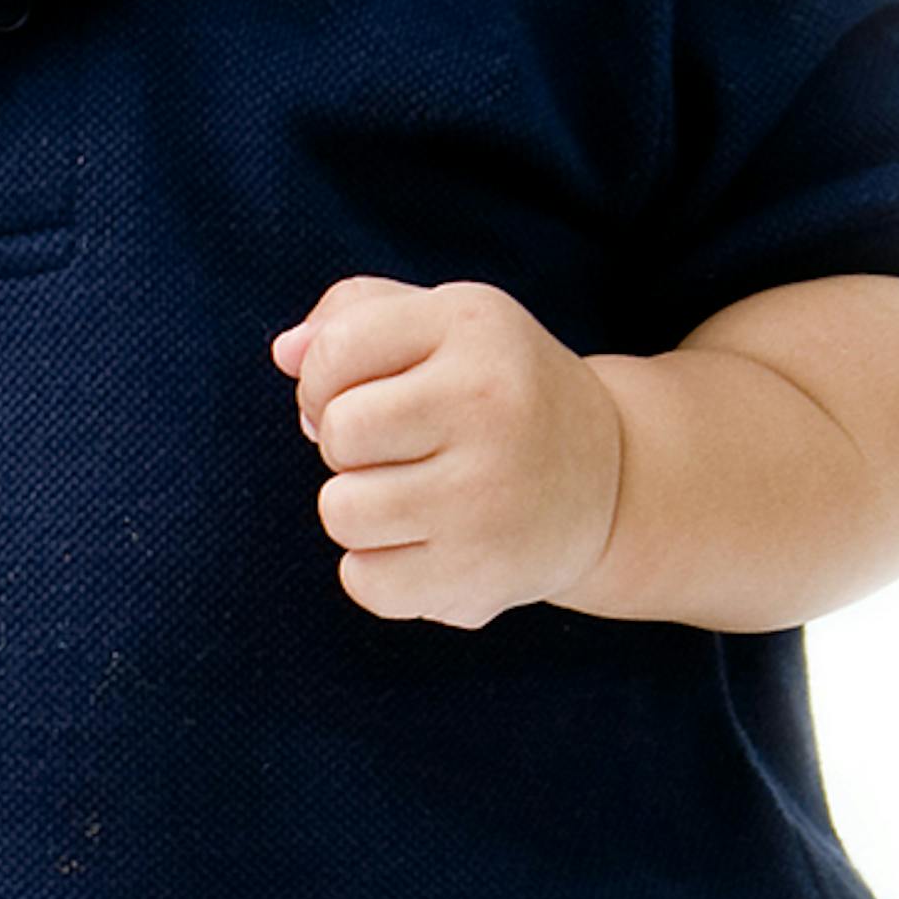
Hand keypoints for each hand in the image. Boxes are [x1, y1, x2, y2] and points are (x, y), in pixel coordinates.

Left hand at [270, 275, 624, 626]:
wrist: (613, 480)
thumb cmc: (497, 392)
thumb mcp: (444, 325)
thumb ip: (354, 316)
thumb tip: (285, 354)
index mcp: (472, 325)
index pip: (333, 353)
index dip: (323, 382)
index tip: (362, 394)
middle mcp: (487, 403)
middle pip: (337, 435)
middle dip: (348, 447)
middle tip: (401, 450)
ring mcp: (487, 495)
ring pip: (340, 512)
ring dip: (360, 510)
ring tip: (414, 497)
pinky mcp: (480, 573)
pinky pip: (363, 581)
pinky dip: (379, 571)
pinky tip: (427, 545)